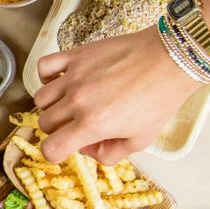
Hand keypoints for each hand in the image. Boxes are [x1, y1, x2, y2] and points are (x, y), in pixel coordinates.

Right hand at [32, 27, 203, 163]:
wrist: (169, 60)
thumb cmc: (159, 99)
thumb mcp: (141, 139)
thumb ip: (112, 153)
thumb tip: (91, 152)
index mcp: (93, 124)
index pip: (51, 148)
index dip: (54, 153)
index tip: (64, 147)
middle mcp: (78, 101)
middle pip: (44, 122)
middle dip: (57, 129)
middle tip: (75, 124)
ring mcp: (75, 76)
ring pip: (40, 98)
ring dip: (51, 105)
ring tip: (69, 103)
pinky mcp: (77, 55)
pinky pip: (44, 66)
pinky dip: (46, 76)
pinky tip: (62, 80)